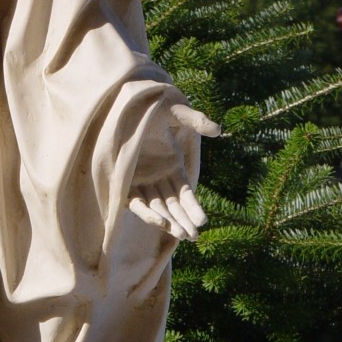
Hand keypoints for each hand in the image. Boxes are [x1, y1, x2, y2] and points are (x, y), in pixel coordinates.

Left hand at [128, 101, 219, 241]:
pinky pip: (136, 201)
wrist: (123, 105)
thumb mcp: (175, 112)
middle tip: (194, 237)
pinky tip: (158, 222)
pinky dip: (146, 212)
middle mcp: (158, 176)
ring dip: (168, 221)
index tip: (203, 221)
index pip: (185, 191)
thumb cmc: (151, 106)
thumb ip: (195, 120)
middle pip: (173, 204)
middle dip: (183, 220)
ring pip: (157, 206)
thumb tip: (218, 131)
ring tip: (181, 235)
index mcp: (172, 164)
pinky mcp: (124, 181)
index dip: (193, 206)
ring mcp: (141, 180)